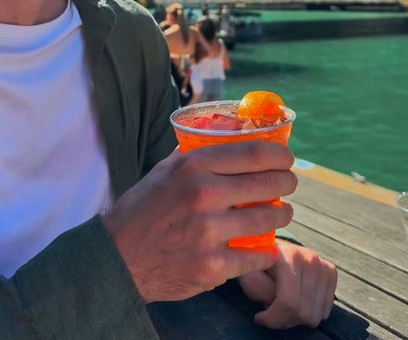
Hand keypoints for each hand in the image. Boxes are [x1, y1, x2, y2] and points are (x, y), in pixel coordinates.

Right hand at [103, 142, 296, 302]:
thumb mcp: (165, 170)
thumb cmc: (143, 208)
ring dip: (281, 215)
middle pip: (268, 184)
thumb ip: (196, 156)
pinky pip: (256, 256)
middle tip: (289, 185)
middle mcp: (204, 195)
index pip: (253, 154)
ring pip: (267, 220)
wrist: (118, 256)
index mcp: (193, 166)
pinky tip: (267, 247)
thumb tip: (230, 139)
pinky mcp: (211, 267)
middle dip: (286, 183)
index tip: (287, 159)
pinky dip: (266, 252)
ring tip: (282, 213)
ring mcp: (209, 233)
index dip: (279, 156)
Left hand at [239, 240, 336, 328]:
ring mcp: (323, 265)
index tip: (259, 317)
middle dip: (284, 320)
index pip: (289, 302)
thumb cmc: (258, 264)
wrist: (272, 248)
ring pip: (315, 315)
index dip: (273, 318)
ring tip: (282, 304)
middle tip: (271, 311)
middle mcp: (310, 258)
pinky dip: (309, 313)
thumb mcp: (248, 274)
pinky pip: (325, 311)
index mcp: (289, 256)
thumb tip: (275, 300)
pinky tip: (297, 301)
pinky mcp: (330, 272)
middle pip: (303, 312)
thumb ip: (259, 287)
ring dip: (296, 318)